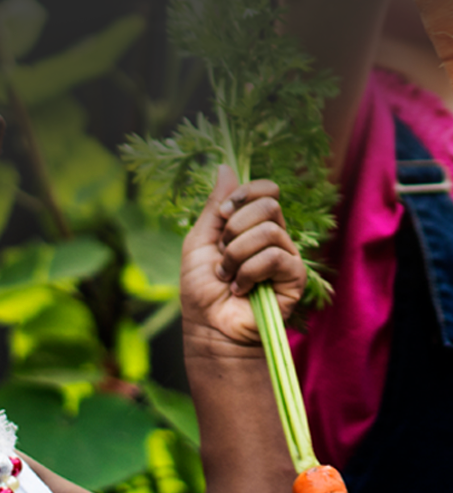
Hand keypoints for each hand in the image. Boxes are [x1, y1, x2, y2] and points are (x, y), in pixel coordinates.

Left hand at [180, 165, 305, 345]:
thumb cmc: (201, 288)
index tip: (221, 214)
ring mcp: (286, 257)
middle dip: (236, 226)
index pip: (265, 190)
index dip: (245, 193)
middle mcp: (273, 237)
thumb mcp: (199, 240)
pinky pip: (275, 257)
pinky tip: (240, 288)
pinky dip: (249, 272)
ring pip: (270, 231)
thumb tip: (225, 166)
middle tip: (222, 252)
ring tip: (227, 276)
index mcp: (251, 225)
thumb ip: (214, 206)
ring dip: (237, 254)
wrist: (208, 326)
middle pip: (270, 204)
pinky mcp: (294, 278)